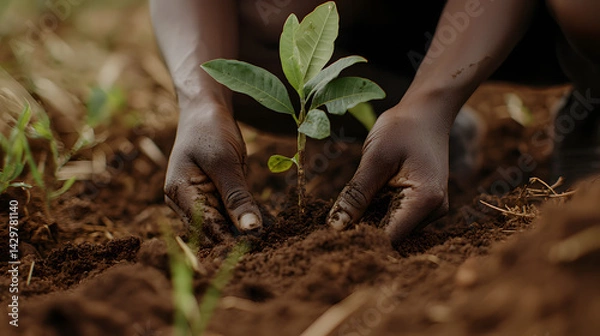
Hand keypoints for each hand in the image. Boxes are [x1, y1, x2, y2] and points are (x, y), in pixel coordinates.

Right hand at [164, 105, 260, 241]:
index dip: (232, 240)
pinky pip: (230, 212)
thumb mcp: (224, 162)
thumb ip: (237, 197)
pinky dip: (247, 216)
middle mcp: (184, 202)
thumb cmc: (210, 130)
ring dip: (246, 229)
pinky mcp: (212, 195)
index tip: (260, 244)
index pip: (207, 227)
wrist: (205, 109)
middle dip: (240, 237)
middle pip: (213, 230)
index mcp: (179, 193)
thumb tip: (251, 229)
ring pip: (224, 224)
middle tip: (271, 243)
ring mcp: (197, 199)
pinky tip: (269, 224)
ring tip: (272, 235)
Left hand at [327, 100, 450, 242]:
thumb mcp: (375, 158)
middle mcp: (433, 212)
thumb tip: (336, 227)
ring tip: (348, 207)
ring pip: (390, 229)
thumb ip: (356, 194)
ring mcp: (430, 211)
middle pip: (390, 237)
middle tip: (331, 225)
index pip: (389, 238)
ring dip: (368, 222)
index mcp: (425, 201)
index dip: (359, 241)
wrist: (427, 113)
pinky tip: (363, 201)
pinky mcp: (422, 206)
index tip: (331, 240)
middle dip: (361, 232)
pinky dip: (376, 212)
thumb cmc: (402, 129)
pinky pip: (394, 217)